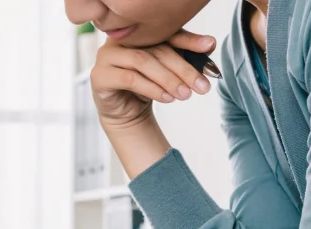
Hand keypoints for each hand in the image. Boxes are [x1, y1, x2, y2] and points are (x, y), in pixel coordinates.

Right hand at [91, 30, 216, 132]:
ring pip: (143, 62)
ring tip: (185, 95)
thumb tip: (210, 45)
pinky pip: (129, 79)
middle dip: (183, 68)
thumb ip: (185, 57)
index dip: (189, 40)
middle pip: (157, 49)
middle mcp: (120, 40)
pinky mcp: (100, 76)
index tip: (209, 47)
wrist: (124, 114)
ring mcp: (107, 56)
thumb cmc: (146, 88)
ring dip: (168, 80)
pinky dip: (151, 89)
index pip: (166, 33)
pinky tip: (167, 98)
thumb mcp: (168, 72)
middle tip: (201, 86)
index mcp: (138, 33)